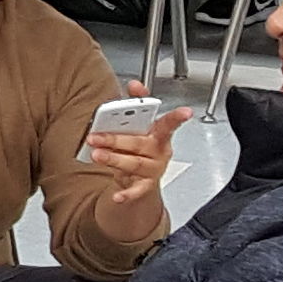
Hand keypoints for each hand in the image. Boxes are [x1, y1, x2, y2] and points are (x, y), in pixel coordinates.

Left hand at [82, 82, 193, 213]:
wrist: (140, 178)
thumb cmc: (139, 147)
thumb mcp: (139, 125)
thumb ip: (136, 103)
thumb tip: (134, 85)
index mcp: (159, 134)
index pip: (169, 123)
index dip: (178, 117)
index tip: (186, 112)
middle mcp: (159, 151)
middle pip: (139, 144)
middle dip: (116, 139)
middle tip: (96, 136)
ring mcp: (153, 169)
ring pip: (134, 163)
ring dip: (114, 159)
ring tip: (97, 154)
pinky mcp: (145, 185)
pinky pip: (137, 190)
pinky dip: (127, 194)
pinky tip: (117, 196)